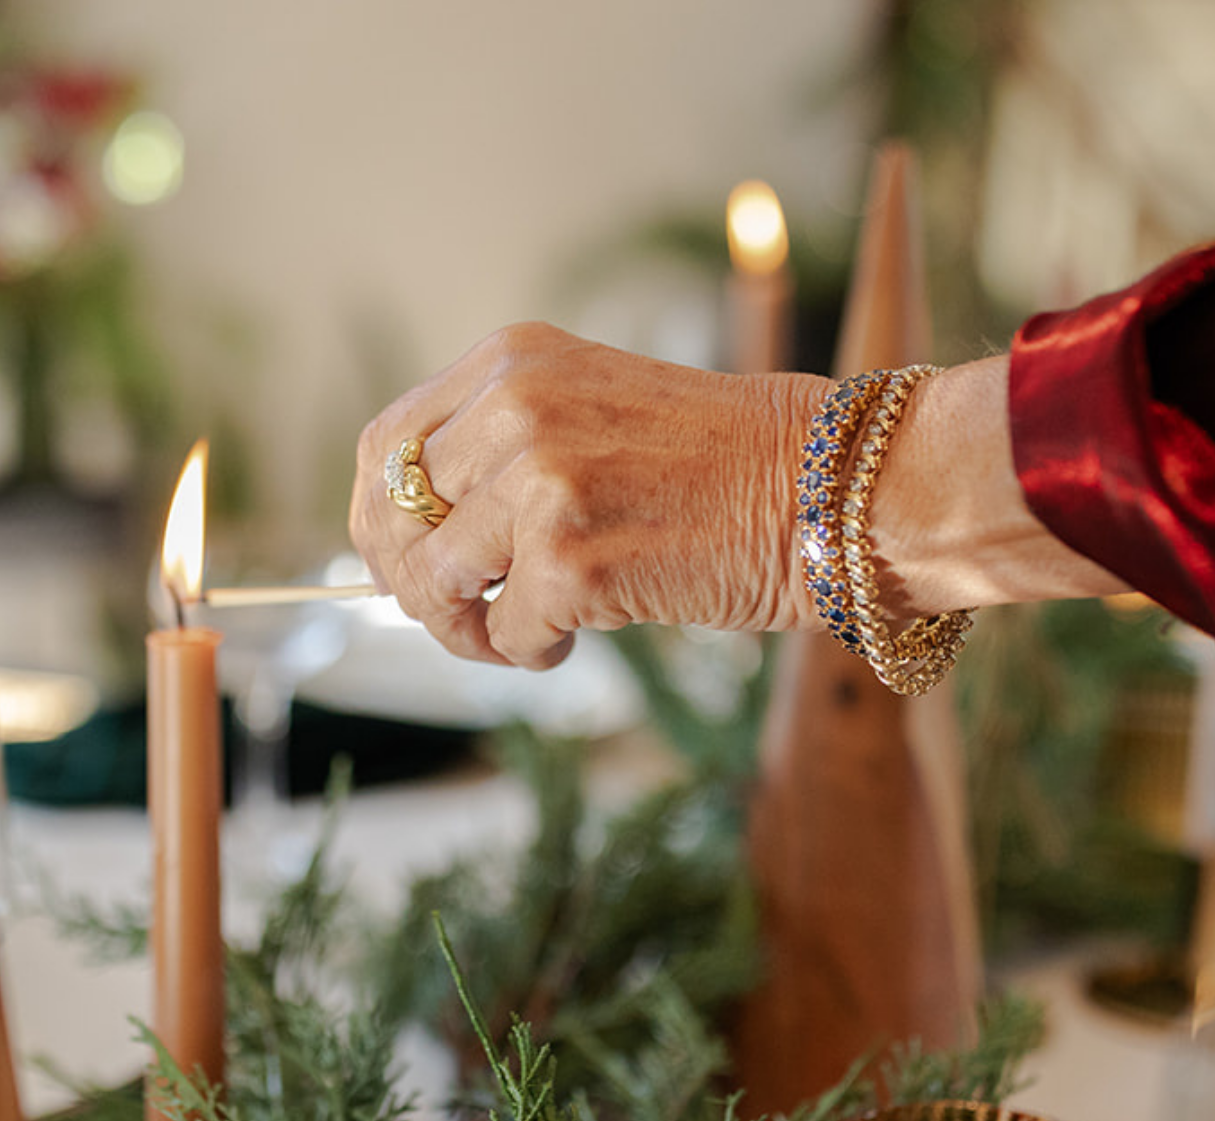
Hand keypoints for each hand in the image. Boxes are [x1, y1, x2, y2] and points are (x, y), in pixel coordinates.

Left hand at [349, 322, 829, 668]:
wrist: (821, 487)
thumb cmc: (722, 464)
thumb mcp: (592, 413)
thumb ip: (505, 449)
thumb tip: (414, 540)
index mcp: (511, 362)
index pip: (387, 446)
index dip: (380, 522)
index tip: (404, 567)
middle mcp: (514, 409)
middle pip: (396, 520)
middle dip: (418, 589)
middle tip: (464, 620)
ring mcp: (541, 482)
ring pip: (439, 582)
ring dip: (470, 628)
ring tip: (527, 632)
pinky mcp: (571, 559)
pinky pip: (507, 632)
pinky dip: (534, 651)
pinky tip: (580, 636)